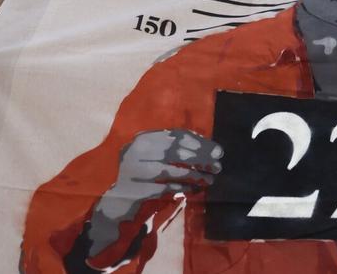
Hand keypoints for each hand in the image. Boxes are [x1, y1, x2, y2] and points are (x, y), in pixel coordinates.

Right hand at [87, 129, 222, 256]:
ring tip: (211, 179)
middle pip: (177, 152)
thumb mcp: (156, 156)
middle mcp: (136, 151)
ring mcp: (135, 171)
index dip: (200, 142)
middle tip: (218, 166)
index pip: (177, 135)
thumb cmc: (143, 175)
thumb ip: (175, 148)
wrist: (118, 201)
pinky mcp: (137, 190)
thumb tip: (209, 146)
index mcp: (143, 139)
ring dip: (196, 175)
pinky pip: (167, 188)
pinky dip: (184, 188)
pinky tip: (196, 189)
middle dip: (201, 158)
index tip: (218, 151)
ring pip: (173, 170)